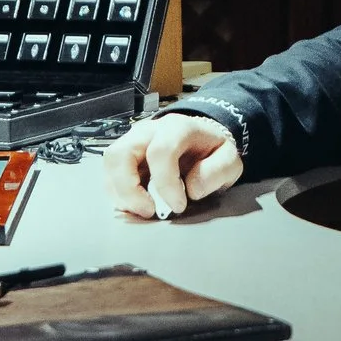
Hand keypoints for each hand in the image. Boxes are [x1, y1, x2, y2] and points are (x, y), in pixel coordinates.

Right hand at [104, 112, 244, 221]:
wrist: (202, 140)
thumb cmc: (213, 151)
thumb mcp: (230, 160)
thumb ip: (218, 172)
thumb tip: (192, 189)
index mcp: (178, 127)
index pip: (160, 151)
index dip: (165, 183)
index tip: (178, 206)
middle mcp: (149, 130)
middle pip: (120, 153)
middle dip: (129, 190)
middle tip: (148, 212)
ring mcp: (133, 140)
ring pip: (110, 162)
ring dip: (120, 193)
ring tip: (141, 210)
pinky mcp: (125, 154)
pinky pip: (110, 172)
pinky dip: (118, 193)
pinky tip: (136, 205)